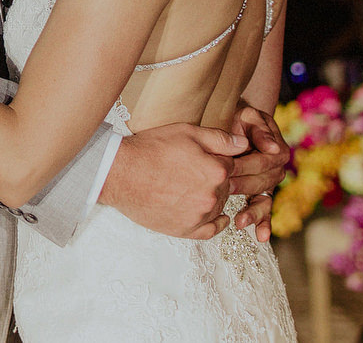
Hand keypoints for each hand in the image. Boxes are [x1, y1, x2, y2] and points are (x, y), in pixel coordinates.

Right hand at [102, 121, 246, 238]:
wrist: (119, 174)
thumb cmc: (149, 149)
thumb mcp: (185, 132)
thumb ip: (219, 138)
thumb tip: (243, 144)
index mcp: (218, 170)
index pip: (232, 164)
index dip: (218, 158)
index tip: (205, 157)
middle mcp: (213, 195)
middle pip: (227, 186)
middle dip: (215, 178)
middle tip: (194, 171)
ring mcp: (201, 214)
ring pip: (219, 205)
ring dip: (212, 197)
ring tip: (192, 187)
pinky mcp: (187, 229)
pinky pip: (212, 230)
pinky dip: (216, 222)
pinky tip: (214, 215)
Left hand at [227, 104, 289, 241]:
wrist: (233, 123)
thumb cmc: (238, 119)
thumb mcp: (248, 116)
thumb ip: (260, 130)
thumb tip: (273, 148)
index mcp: (276, 150)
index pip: (265, 160)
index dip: (248, 164)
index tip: (229, 167)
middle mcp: (276, 169)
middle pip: (262, 182)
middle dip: (243, 186)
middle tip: (224, 189)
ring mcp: (268, 183)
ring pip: (264, 201)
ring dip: (254, 213)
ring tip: (241, 221)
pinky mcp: (259, 194)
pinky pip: (264, 210)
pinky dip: (263, 224)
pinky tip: (261, 237)